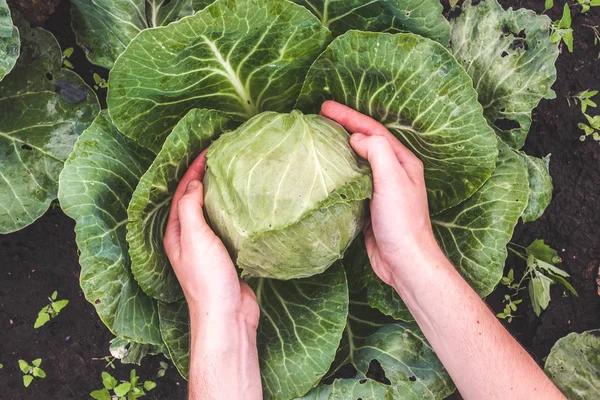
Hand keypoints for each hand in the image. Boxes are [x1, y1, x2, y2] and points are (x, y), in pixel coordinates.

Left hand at [164, 150, 258, 322]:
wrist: (228, 315)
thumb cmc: (207, 279)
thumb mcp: (194, 238)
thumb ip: (190, 209)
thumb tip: (194, 183)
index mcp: (176, 233)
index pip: (182, 193)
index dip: (193, 170)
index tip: (208, 150)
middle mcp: (190, 239)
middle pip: (195, 200)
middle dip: (205, 178)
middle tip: (220, 157)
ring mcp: (209, 248)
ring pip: (212, 213)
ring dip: (220, 194)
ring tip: (233, 175)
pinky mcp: (227, 256)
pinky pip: (228, 227)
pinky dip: (233, 212)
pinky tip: (244, 205)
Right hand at [321, 101, 442, 285]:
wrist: (404, 261)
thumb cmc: (402, 222)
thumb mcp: (392, 179)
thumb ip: (377, 152)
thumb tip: (357, 138)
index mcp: (402, 162)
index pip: (373, 130)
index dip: (349, 116)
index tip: (326, 107)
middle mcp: (393, 172)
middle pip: (365, 142)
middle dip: (344, 127)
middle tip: (319, 116)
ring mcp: (382, 190)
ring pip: (358, 162)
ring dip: (340, 149)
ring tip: (320, 139)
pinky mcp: (370, 207)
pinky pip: (352, 183)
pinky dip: (338, 174)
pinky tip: (325, 173)